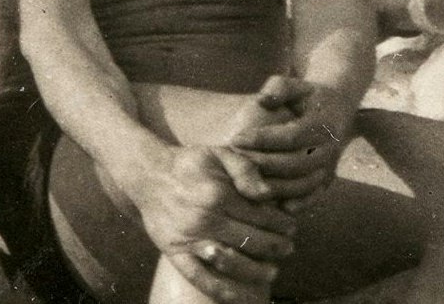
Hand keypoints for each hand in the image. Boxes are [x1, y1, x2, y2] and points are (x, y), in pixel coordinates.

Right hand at [133, 145, 296, 303]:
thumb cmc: (191, 164)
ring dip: (256, 271)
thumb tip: (268, 193)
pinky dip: (223, 290)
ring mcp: (190, 239)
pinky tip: (242, 297)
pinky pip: (201, 278)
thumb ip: (247, 170)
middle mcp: (205, 219)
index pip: (260, 215)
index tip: (292, 227)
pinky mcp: (175, 253)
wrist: (150, 175)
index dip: (281, 223)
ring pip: (230, 262)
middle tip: (288, 248)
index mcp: (219, 194)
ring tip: (273, 272)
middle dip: (275, 247)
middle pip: (250, 240)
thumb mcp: (221, 153)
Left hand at [225, 75, 350, 206]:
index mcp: (324, 123)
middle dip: (263, 164)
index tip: (235, 139)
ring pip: (303, 184)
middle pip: (295, 163)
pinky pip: (314, 196)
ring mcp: (330, 166)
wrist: (338, 109)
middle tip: (236, 163)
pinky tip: (278, 206)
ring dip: (274, 187)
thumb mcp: (297, 85)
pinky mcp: (327, 179)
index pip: (291, 136)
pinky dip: (299, 204)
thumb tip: (263, 101)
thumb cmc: (308, 96)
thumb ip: (279, 88)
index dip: (263, 139)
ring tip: (246, 183)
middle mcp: (329, 147)